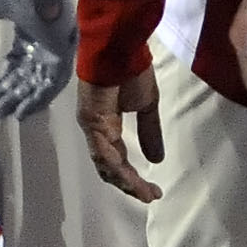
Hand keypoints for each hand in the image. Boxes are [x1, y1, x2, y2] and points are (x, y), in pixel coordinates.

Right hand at [0, 0, 78, 120]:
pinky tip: (21, 110)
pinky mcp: (63, 49)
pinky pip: (53, 82)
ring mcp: (55, 45)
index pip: (15, 62)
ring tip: (3, 116)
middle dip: (7, 96)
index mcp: (29, 28)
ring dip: (21, 100)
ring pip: (40, 82)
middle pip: (26, 76)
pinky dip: (38, 97)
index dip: (0, 81)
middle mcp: (45, 39)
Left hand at [78, 65, 163, 204]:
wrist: (122, 51)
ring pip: (105, 163)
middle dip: (129, 185)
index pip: (118, 160)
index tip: (153, 191)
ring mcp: (90, 127)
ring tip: (143, 192)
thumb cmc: (132, 73)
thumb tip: (156, 160)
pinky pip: (102, 149)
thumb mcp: (146, 108)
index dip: (133, 178)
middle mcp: (96, 131)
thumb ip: (149, 133)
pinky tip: (130, 177)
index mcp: (108, 127)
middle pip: (109, 167)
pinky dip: (116, 166)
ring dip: (124, 180)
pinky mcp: (90, 120)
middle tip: (149, 196)